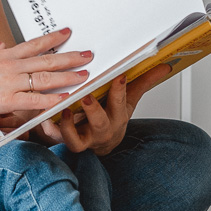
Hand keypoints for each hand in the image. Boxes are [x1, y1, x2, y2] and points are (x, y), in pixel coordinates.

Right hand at [0, 28, 94, 121]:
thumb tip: (3, 47)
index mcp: (5, 56)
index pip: (34, 44)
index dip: (53, 38)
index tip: (69, 33)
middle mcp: (10, 66)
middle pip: (47, 59)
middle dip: (70, 57)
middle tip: (89, 55)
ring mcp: (9, 83)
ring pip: (45, 77)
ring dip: (67, 76)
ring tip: (85, 75)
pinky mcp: (6, 100)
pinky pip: (34, 100)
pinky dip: (51, 99)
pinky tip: (65, 99)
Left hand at [37, 62, 171, 155]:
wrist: (101, 144)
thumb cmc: (112, 117)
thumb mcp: (129, 101)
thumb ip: (144, 82)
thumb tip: (165, 65)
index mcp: (118, 115)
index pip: (121, 102)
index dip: (120, 90)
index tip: (118, 76)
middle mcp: (102, 129)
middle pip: (101, 122)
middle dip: (94, 109)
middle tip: (86, 96)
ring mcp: (85, 138)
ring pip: (77, 138)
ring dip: (69, 126)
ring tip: (65, 110)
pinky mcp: (68, 142)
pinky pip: (59, 141)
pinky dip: (53, 131)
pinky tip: (45, 121)